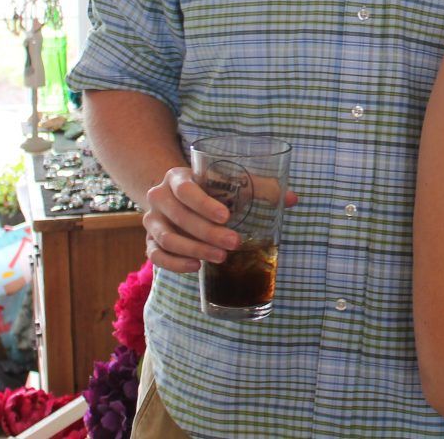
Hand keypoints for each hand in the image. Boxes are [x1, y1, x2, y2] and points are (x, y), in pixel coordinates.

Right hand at [142, 166, 298, 272]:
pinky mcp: (150, 241)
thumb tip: (293, 199)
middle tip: (234, 243)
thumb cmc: (210, 188)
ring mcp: (152, 220)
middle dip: (208, 233)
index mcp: (177, 177)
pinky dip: (175, 264)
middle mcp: (159, 197)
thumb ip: (260, 187)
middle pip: (179, 217)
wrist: (175, 195)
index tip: (227, 216)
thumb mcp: (230, 182)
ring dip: (195, 250)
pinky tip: (196, 267)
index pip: (185, 189)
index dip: (204, 204)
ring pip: (167, 239)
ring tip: (221, 257)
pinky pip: (156, 256)